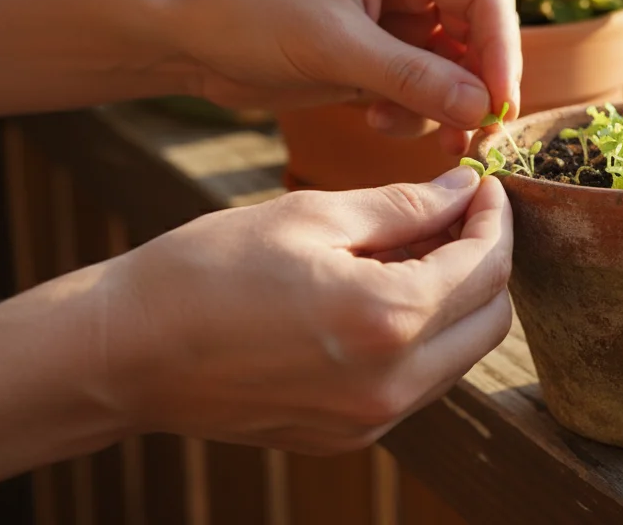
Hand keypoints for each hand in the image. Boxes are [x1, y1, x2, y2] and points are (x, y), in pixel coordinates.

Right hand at [98, 166, 511, 453]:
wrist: (127, 354)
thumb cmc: (207, 271)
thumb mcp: (310, 217)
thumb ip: (403, 206)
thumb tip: (464, 192)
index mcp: (387, 319)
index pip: (485, 266)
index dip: (495, 219)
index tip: (485, 186)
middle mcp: (392, 384)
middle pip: (489, 320)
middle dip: (488, 261)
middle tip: (458, 214)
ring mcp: (371, 420)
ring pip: (460, 355)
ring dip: (457, 301)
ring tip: (416, 249)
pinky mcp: (349, 437)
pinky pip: (418, 383)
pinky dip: (422, 336)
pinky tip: (385, 293)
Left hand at [168, 0, 522, 153]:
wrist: (187, 38)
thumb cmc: (250, 16)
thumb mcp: (334, 47)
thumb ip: (412, 78)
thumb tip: (484, 109)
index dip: (501, 51)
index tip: (500, 105)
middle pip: (478, 35)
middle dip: (477, 88)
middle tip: (477, 138)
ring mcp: (398, 18)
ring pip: (456, 69)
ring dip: (445, 107)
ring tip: (420, 135)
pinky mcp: (381, 56)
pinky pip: (425, 90)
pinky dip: (415, 113)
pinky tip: (376, 120)